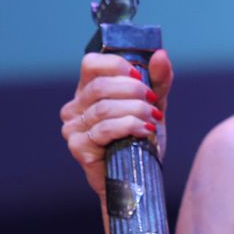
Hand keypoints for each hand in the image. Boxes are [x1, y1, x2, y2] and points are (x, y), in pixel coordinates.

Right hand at [58, 49, 172, 197]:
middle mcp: (75, 108)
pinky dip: (129, 127)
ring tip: (153, 119)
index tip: (140, 76)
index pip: (91, 64)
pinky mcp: (78, 147)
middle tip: (152, 103)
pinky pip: (104, 130)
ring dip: (135, 111)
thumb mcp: (153, 104)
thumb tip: (161, 55)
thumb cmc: (140, 138)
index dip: (116, 65)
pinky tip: (144, 131)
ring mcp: (73, 128)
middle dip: (133, 91)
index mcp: (87, 91)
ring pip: (104, 109)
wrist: (139, 177)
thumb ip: (158, 80)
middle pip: (100, 87)